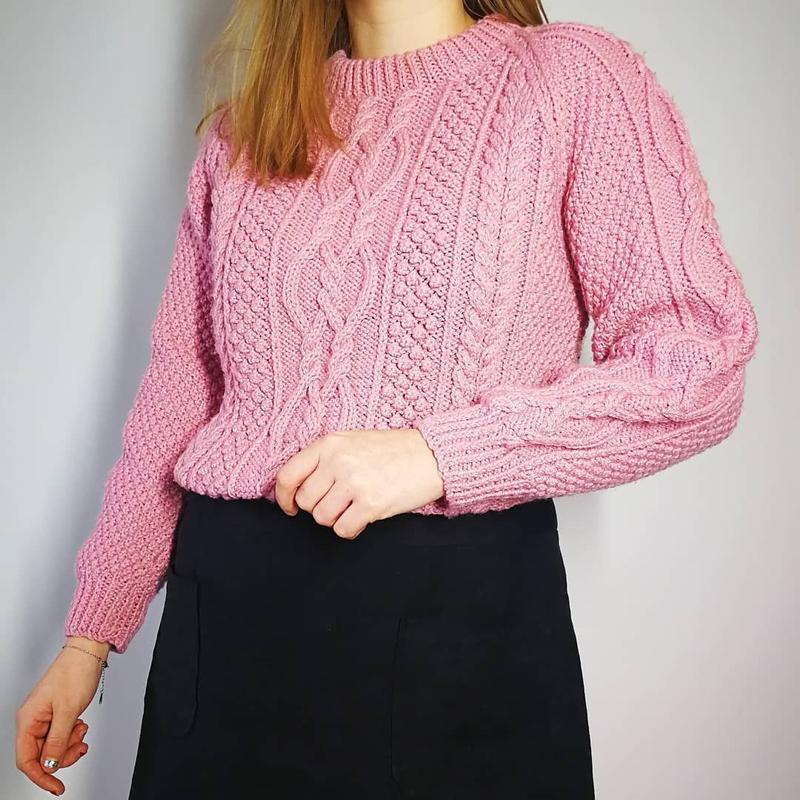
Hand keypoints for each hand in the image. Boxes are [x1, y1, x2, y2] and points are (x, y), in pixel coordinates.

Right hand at [15, 637, 108, 795]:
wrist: (87, 652)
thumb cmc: (75, 673)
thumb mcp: (68, 711)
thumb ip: (57, 741)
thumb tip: (48, 766)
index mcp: (28, 720)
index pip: (26, 760)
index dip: (41, 776)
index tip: (57, 786)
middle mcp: (32, 720)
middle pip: (41, 755)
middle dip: (62, 755)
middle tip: (80, 748)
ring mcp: (43, 716)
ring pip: (52, 746)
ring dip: (69, 744)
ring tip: (82, 731)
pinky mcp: (55, 713)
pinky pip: (59, 734)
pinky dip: (71, 735)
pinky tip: (81, 726)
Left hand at [275, 427, 443, 538]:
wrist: (432, 455)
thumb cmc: (393, 450)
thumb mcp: (353, 441)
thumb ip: (325, 459)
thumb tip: (298, 488)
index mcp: (330, 443)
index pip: (288, 475)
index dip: (284, 497)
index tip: (290, 507)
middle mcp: (338, 461)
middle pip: (306, 501)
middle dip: (318, 508)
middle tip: (339, 503)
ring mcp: (354, 482)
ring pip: (322, 517)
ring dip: (336, 519)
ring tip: (354, 507)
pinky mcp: (370, 503)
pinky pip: (343, 529)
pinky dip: (350, 529)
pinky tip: (364, 517)